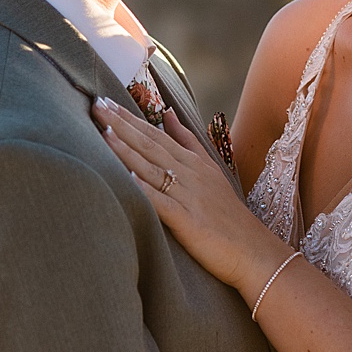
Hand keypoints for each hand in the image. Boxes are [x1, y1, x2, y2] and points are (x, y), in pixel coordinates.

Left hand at [96, 97, 286, 294]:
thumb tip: (168, 114)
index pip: (155, 134)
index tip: (105, 100)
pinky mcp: (188, 221)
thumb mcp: (211, 171)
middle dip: (121, 124)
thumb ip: (188, 142)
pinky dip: (143, 188)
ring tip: (102, 130)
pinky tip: (125, 176)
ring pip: (151, 168)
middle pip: (150, 144)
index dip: (130, 117)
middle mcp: (190, 174)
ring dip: (126, 149)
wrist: (254, 251)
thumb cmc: (229, 216)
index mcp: (193, 163)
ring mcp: (189, 196)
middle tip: (97, 104)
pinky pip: (161, 202)